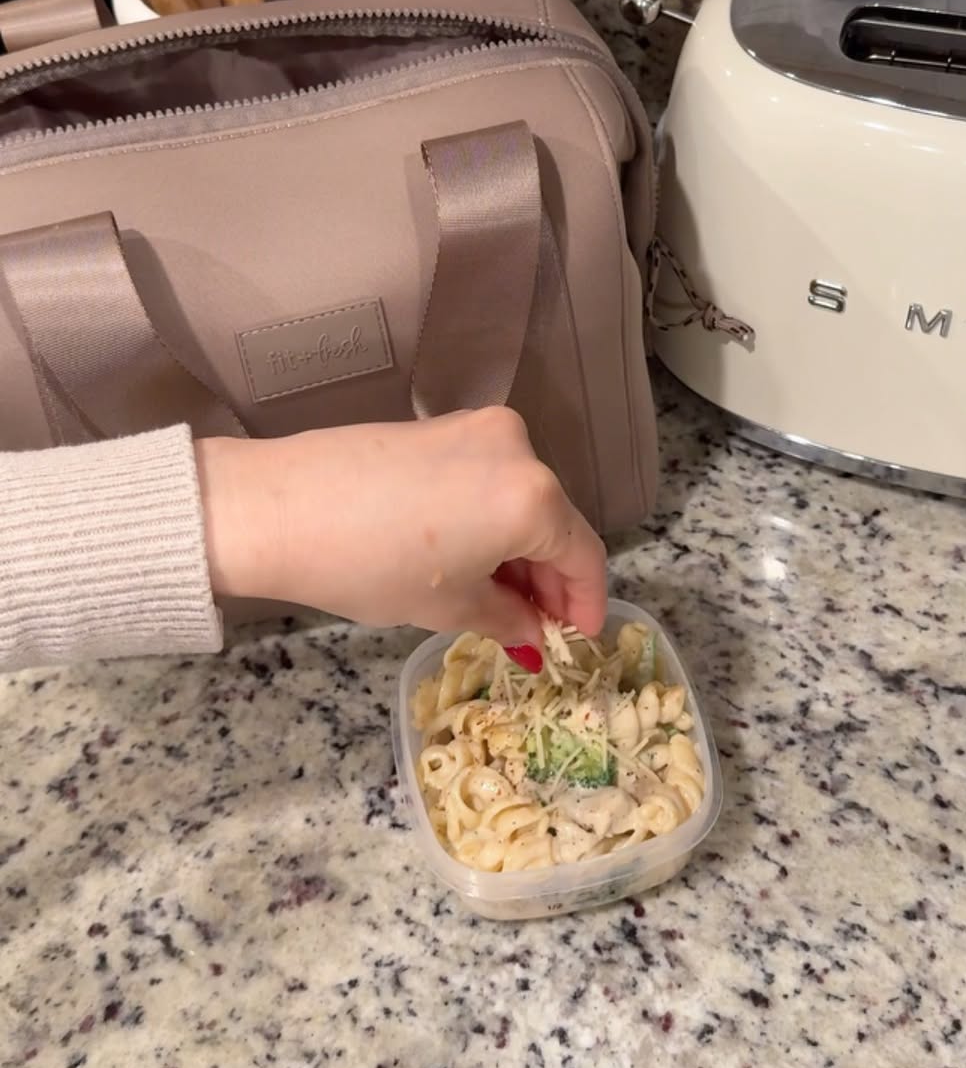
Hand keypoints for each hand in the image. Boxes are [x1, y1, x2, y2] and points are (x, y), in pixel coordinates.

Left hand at [195, 407, 606, 648]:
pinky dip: (489, 521)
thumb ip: (507, 619)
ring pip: (521, 501)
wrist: (279, 508)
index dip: (585, 605)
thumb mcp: (446, 605)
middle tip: (535, 630)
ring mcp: (478, 429)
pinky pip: (487, 480)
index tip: (576, 641)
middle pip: (555, 523)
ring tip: (496, 602)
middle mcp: (519, 450)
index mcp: (533, 497)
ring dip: (518, 552)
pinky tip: (467, 559)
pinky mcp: (442, 426)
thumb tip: (532, 632)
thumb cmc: (368, 564)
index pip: (583, 555)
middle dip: (549, 581)